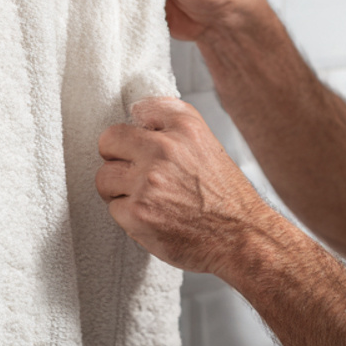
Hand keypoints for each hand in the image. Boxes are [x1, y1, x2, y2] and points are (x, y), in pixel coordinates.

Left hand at [96, 96, 280, 274]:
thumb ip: (175, 131)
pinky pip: (112, 208)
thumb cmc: (226, 198)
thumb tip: (139, 123)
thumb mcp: (208, 147)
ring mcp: (149, 181)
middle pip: (110, 140)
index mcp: (186, 127)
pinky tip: (152, 217)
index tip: (144, 141)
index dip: (140, 129)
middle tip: (131, 172)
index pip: (141, 108)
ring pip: (104, 177)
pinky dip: (128, 217)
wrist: (241, 237)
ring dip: (118, 190)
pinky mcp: (137, 212)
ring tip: (144, 199)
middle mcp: (165, 149)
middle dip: (116, 157)